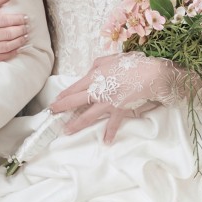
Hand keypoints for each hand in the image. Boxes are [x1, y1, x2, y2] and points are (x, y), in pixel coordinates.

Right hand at [0, 0, 28, 69]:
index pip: (2, 20)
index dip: (17, 19)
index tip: (25, 18)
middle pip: (5, 34)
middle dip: (20, 30)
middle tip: (27, 28)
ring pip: (4, 46)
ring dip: (18, 42)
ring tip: (24, 37)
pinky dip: (11, 53)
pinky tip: (17, 48)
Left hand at [49, 53, 175, 142]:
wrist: (150, 74)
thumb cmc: (131, 64)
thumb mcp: (110, 59)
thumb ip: (96, 66)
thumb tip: (89, 73)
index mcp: (95, 77)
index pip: (74, 87)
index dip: (64, 95)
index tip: (55, 100)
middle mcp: (98, 91)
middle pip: (75, 101)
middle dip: (62, 108)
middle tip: (52, 114)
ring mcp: (108, 102)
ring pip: (88, 116)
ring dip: (77, 124)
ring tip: (67, 131)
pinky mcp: (119, 110)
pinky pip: (113, 123)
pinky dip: (110, 133)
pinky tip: (106, 141)